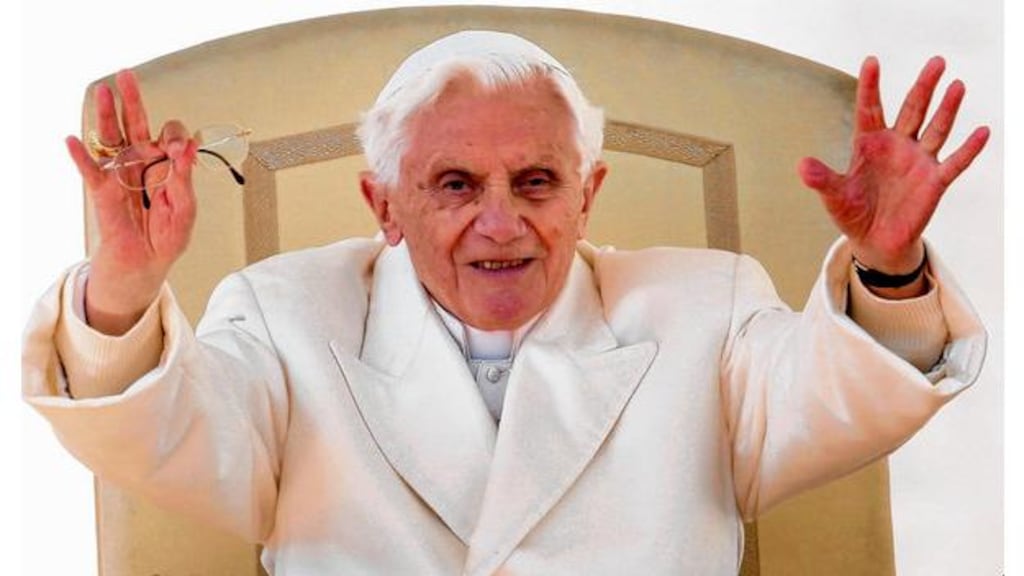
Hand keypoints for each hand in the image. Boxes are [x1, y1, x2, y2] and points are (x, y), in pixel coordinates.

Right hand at [66, 70, 197, 334]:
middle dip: (132, 100)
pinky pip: (90, 170)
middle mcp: (142, 162)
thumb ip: (184, 179)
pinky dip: (81, 156)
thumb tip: (188, 149)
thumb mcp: (185, 210)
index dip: (176, 140)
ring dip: (105, 115)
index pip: (171, 137)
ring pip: (112, 138)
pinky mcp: (103, 189)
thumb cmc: (167, 236)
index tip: (180, 152)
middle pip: (136, 124)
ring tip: (102, 91)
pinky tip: (72, 140)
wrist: (146, 262)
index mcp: (167, 165)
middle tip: (126, 75)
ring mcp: (121, 173)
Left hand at [798, 56, 988, 293]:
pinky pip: (955, 163)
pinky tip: (982, 131)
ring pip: (936, 129)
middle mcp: (896, 145)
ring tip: (957, 85)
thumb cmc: (852, 213)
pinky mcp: (934, 182)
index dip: (870, 86)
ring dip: (947, 109)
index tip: (871, 61)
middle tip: (937, 61)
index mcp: (869, 144)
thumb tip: (802, 167)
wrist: (875, 241)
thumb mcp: (834, 196)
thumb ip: (822, 179)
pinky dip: (968, 149)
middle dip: (923, 86)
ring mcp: (917, 161)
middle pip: (912, 109)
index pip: (870, 109)